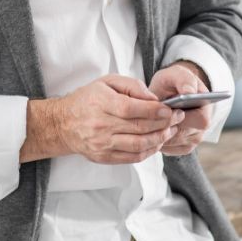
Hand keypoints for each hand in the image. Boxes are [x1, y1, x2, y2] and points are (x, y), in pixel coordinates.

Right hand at [55, 74, 185, 164]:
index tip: (170, 109)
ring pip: (138, 145)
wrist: (63, 123)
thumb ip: (132, 86)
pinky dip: (148, 151)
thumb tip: (153, 99)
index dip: (154, 111)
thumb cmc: (87, 99)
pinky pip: (132, 158)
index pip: (132, 109)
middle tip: (178, 118)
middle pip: (139, 128)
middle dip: (163, 124)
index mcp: (101, 103)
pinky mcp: (104, 157)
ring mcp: (102, 144)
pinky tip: (157, 142)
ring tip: (170, 131)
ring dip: (159, 139)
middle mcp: (101, 125)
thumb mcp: (107, 82)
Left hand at [148, 62, 211, 155]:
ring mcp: (193, 139)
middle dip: (164, 126)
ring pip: (174, 143)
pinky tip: (150, 129)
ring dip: (159, 133)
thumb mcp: (177, 74)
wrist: (168, 92)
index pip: (201, 120)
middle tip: (148, 117)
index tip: (164, 111)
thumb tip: (189, 92)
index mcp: (206, 108)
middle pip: (184, 134)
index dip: (183, 118)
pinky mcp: (183, 147)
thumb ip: (184, 79)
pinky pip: (168, 149)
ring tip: (147, 122)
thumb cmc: (173, 82)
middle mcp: (203, 127)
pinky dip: (157, 140)